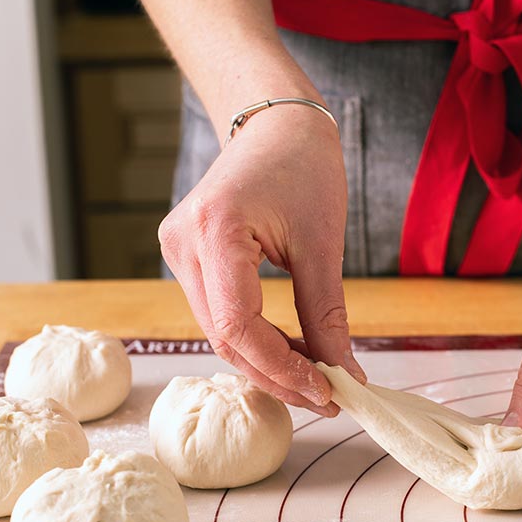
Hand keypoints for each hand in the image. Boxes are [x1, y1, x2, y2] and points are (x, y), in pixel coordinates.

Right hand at [158, 105, 365, 415]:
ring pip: (218, 331)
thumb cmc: (304, 166)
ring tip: (316, 380)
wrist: (276, 122)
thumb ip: (327, 312)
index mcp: (214, 229)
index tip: (326, 391)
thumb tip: (344, 373)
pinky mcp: (188, 256)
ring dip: (266, 362)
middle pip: (223, 337)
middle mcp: (182, 243)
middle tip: (326, 399)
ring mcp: (178, 251)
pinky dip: (255, 339)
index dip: (281, 368)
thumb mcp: (324, 241)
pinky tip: (292, 354)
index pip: (237, 325)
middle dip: (276, 375)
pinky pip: (219, 313)